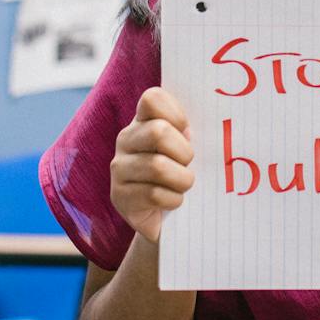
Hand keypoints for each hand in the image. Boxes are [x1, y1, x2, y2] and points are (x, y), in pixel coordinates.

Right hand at [112, 88, 194, 244]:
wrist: (163, 220)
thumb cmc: (180, 175)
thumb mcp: (185, 149)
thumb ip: (189, 133)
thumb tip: (200, 130)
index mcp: (143, 121)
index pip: (152, 98)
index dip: (175, 113)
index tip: (186, 130)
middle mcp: (126, 140)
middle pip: (158, 132)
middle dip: (183, 152)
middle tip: (187, 164)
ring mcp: (119, 168)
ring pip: (157, 166)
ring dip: (182, 179)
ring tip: (184, 185)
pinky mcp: (119, 196)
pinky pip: (154, 194)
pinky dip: (173, 200)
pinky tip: (173, 201)